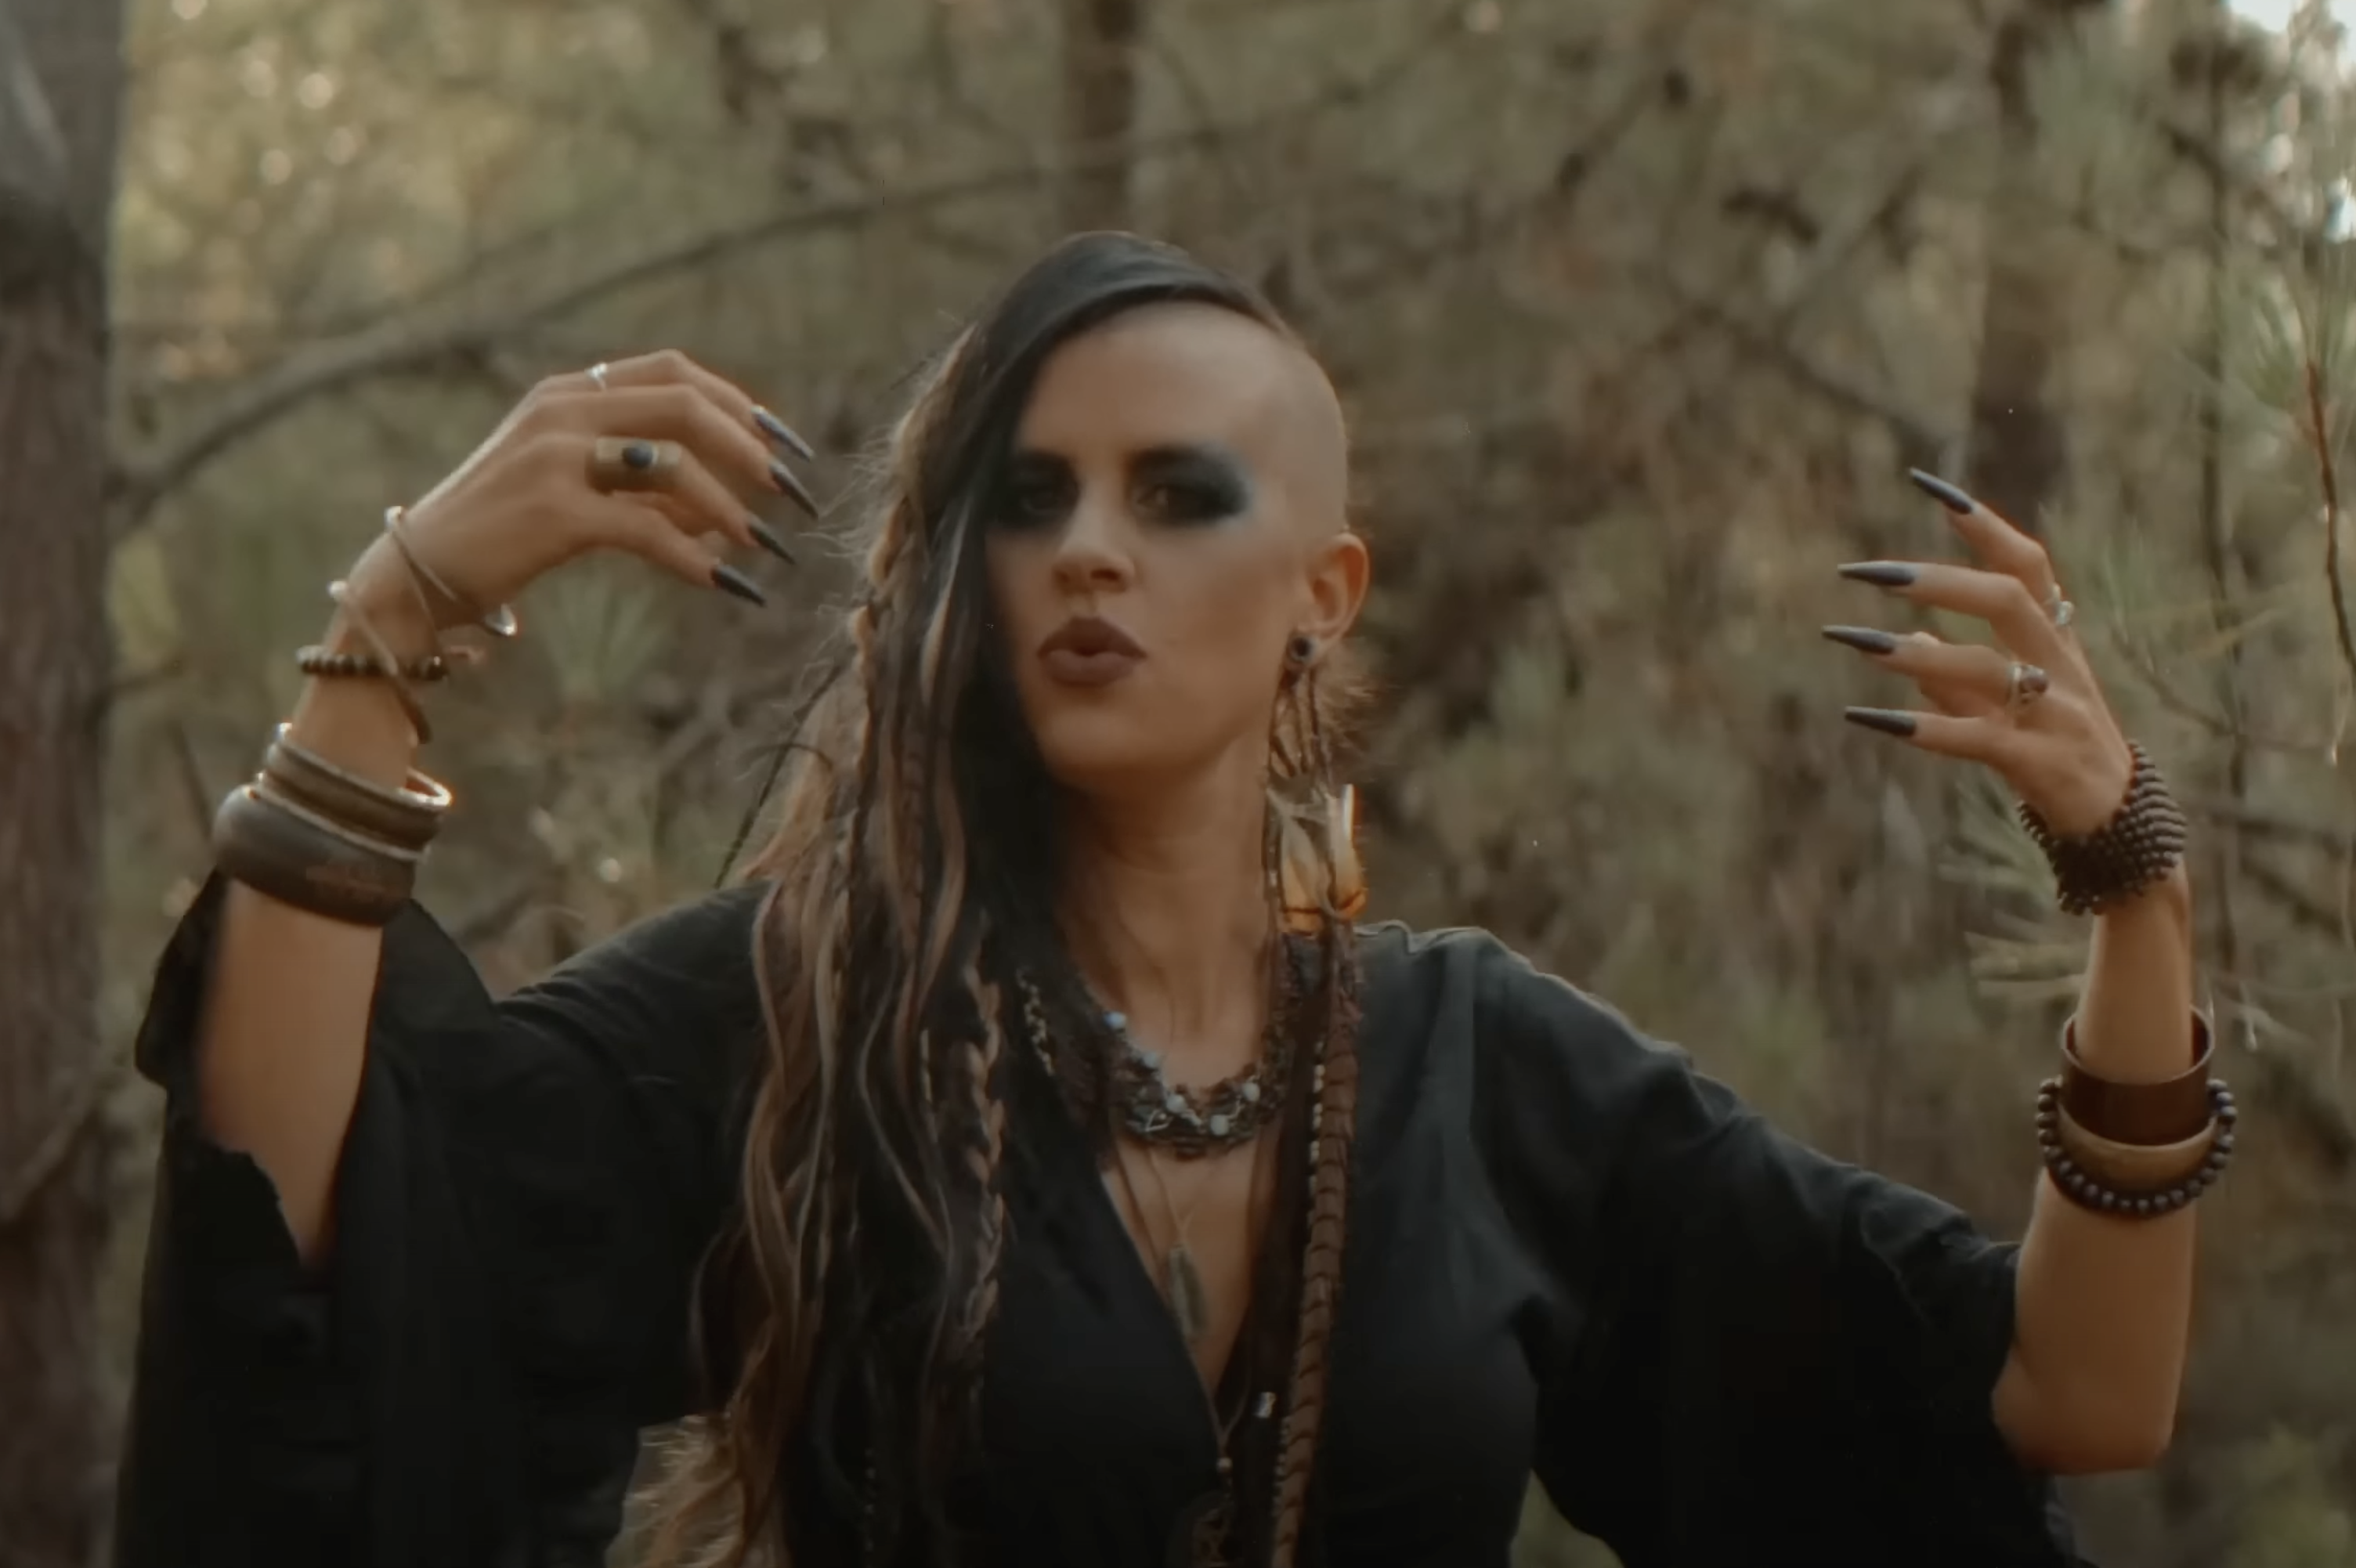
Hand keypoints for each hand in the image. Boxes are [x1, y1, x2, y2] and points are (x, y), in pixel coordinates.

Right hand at [343, 350, 819, 631]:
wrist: (415, 575)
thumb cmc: (502, 538)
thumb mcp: (578, 495)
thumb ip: (646, 491)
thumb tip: (726, 518)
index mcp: (569, 392)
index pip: (676, 373)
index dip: (742, 406)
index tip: (788, 449)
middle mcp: (562, 409)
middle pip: (688, 405)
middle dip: (754, 449)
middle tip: (797, 494)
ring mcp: (555, 454)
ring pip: (677, 463)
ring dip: (735, 508)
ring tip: (770, 548)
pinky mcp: (554, 509)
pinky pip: (650, 528)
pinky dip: (698, 558)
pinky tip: (730, 586)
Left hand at [1823, 469, 2133, 836]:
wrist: (2119, 824)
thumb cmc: (2059, 748)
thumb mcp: (2016, 698)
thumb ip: (1959, 670)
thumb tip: (1910, 637)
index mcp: (2056, 637)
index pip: (2026, 562)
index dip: (1981, 523)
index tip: (1928, 486)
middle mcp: (2060, 664)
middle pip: (2007, 599)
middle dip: (1937, 580)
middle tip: (1866, 572)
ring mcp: (2054, 712)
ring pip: (1986, 667)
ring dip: (1915, 654)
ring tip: (1852, 641)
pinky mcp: (2039, 762)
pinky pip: (1975, 738)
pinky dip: (1921, 726)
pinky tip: (1867, 718)